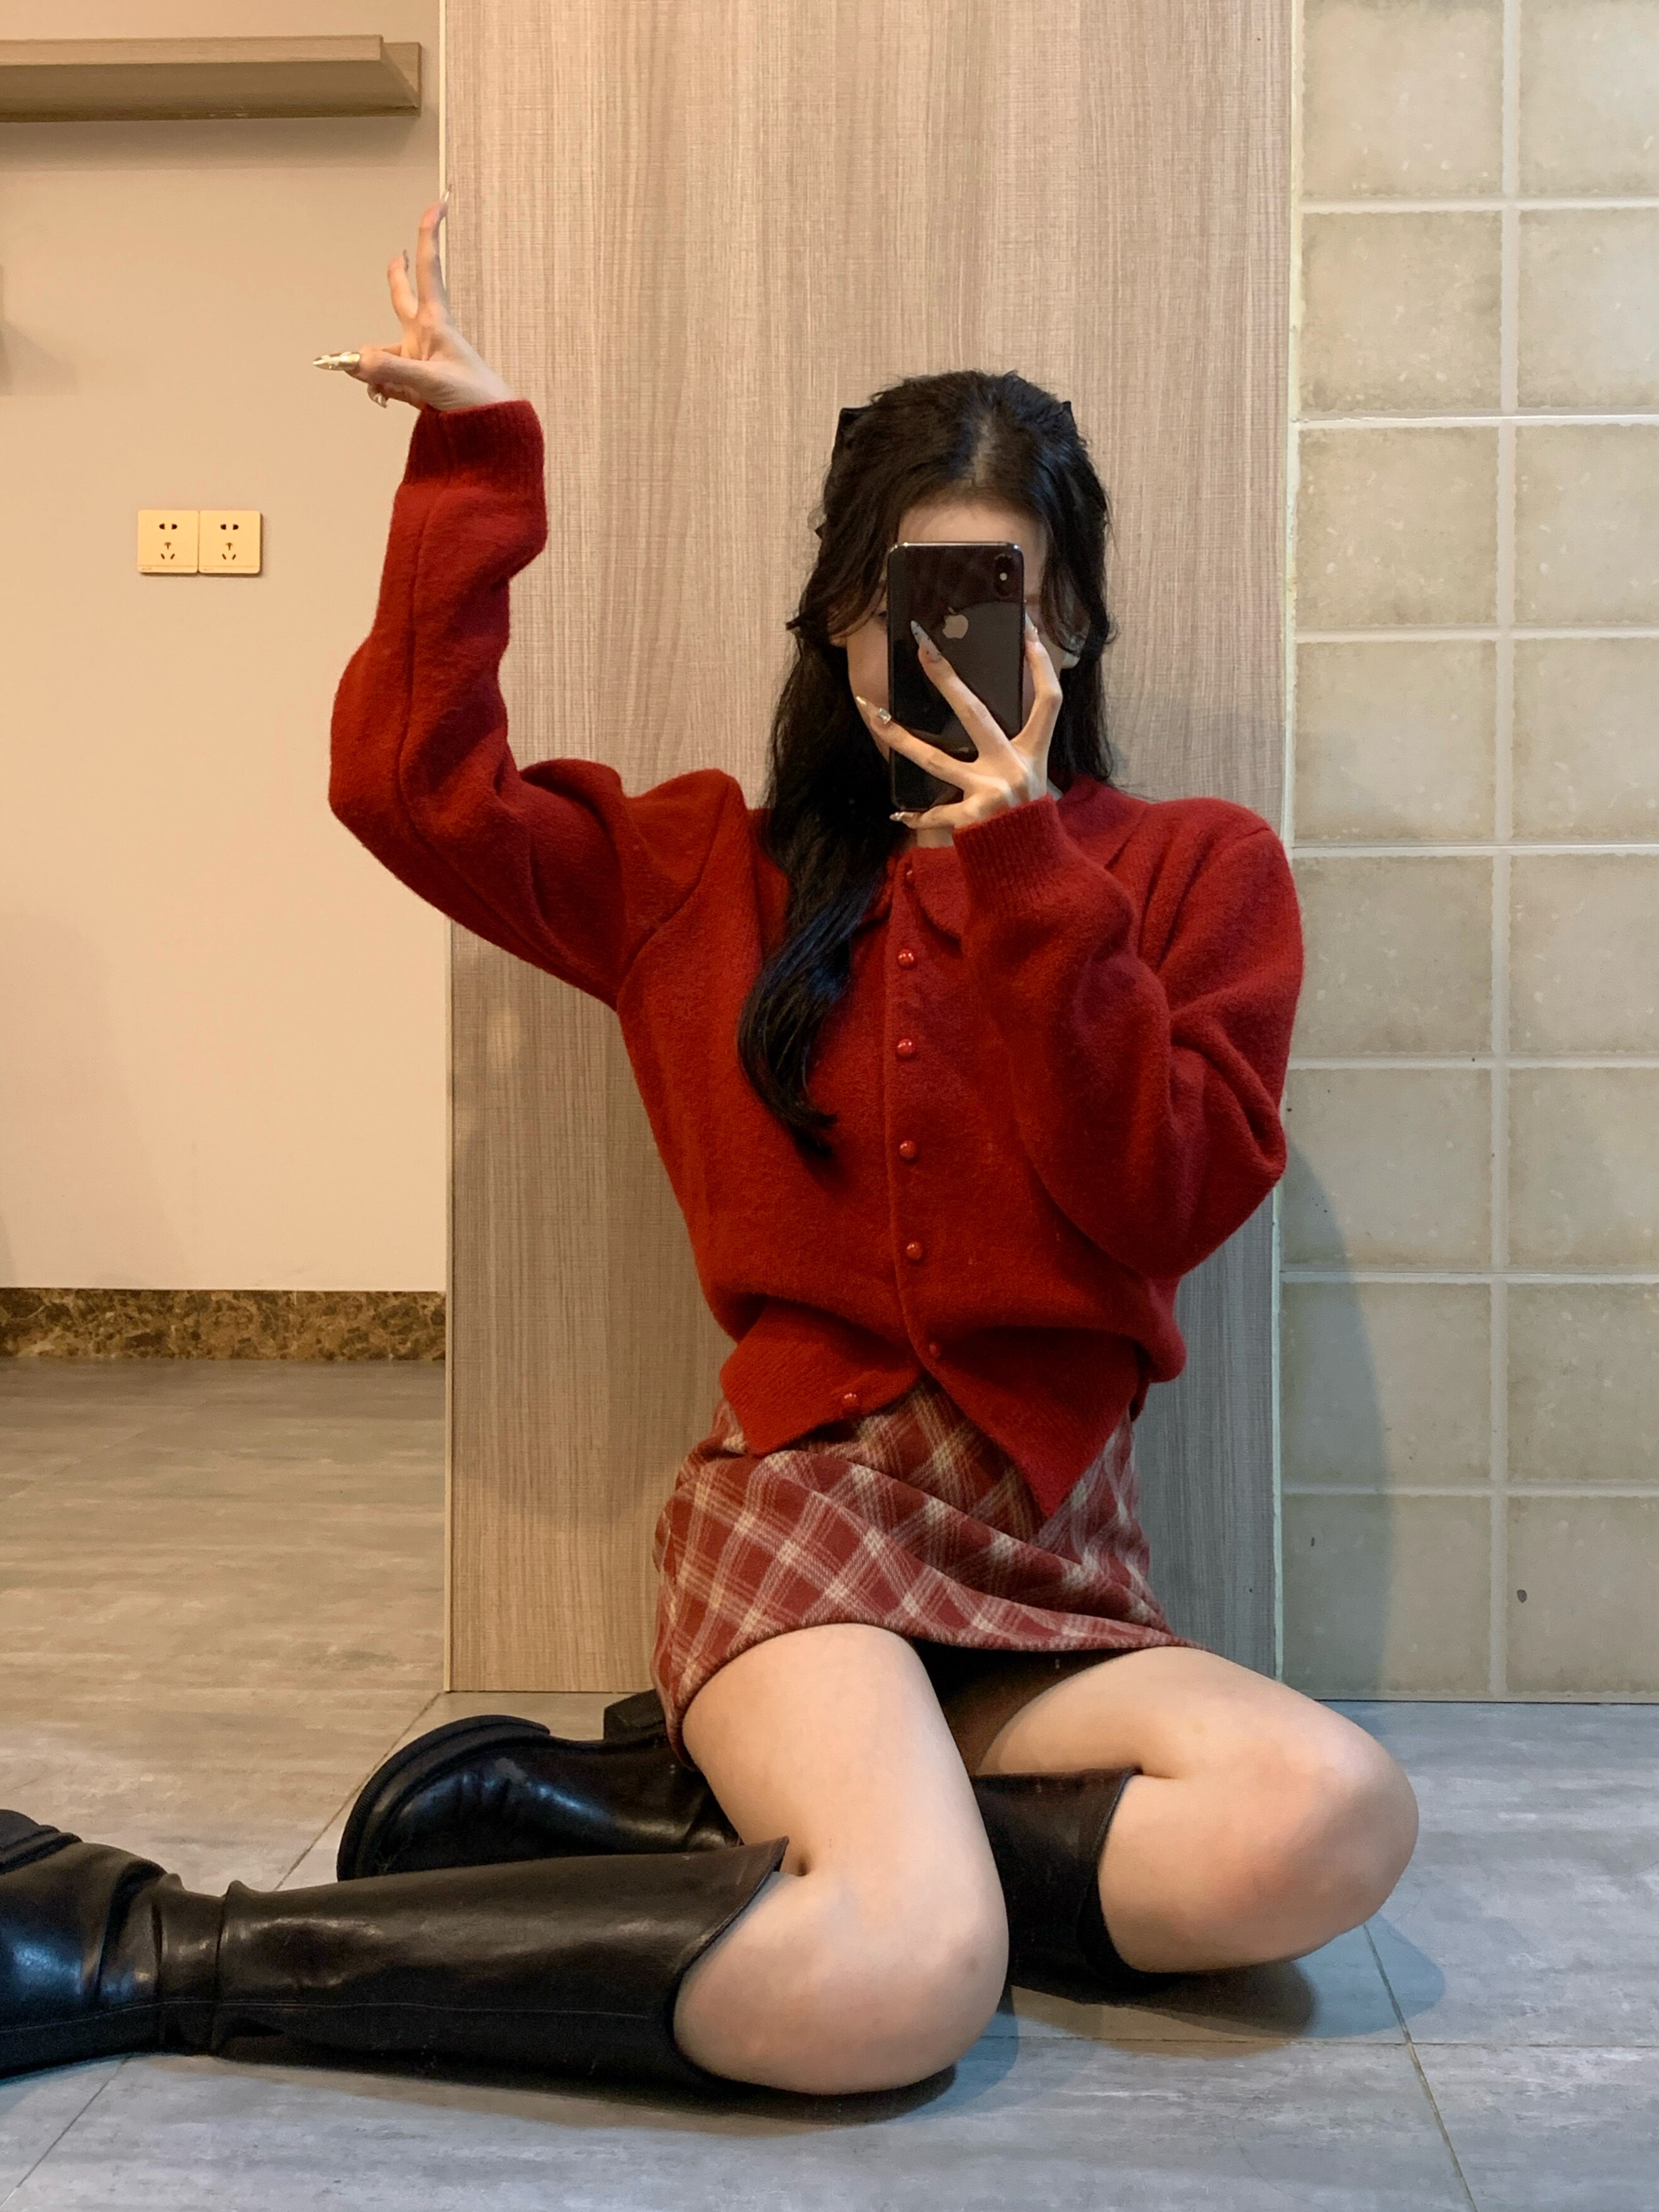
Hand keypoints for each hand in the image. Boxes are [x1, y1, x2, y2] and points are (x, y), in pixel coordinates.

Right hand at [315, 195, 516, 412]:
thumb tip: (358, 363)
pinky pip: (384, 377)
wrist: (491, 428)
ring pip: (382, 349)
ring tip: (374, 386)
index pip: (428, 269)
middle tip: (396, 257)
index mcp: (435, 323)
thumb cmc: (474, 398)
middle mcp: (424, 336)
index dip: (428, 236)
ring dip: (371, 362)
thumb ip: (393, 371)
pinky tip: (380, 396)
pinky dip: (377, 385)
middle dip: (397, 278)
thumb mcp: (432, 382)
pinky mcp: (414, 383)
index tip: (438, 205)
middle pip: (403, 297)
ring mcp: (419, 359)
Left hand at [854, 614, 1062, 833]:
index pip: (1048, 700)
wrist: (1033, 868)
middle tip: (923, 647)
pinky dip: (916, 815)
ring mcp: (989, 792)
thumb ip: (1016, 747)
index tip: (1030, 633)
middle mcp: (1012, 767)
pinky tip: (897, 814)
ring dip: (899, 737)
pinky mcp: (970, 820)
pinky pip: (935, 813)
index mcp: (1034, 752)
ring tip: (873, 714)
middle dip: (946, 679)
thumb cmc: (1027, 817)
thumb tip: (984, 719)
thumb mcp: (1035, 776)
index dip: (1042, 666)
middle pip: (975, 713)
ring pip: (934, 759)